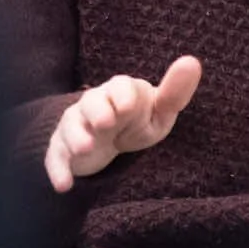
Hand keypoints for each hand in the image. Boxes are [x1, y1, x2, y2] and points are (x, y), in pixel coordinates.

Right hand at [45, 56, 201, 192]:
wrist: (110, 136)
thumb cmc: (138, 119)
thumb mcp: (160, 110)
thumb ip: (175, 91)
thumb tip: (192, 62)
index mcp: (121, 91)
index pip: (121, 87)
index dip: (123, 95)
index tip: (129, 107)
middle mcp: (95, 103)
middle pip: (91, 102)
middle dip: (97, 110)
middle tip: (106, 123)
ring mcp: (77, 125)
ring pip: (71, 126)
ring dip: (76, 136)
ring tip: (85, 149)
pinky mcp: (63, 148)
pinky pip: (56, 155)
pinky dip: (58, 169)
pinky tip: (64, 185)